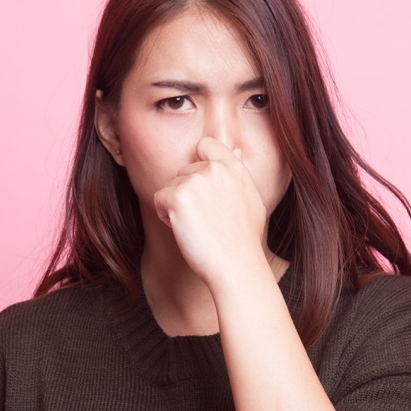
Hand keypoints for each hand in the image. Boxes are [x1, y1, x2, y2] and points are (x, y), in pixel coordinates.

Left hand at [153, 137, 271, 289]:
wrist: (236, 266)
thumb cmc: (244, 241)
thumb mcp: (252, 200)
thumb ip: (237, 177)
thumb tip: (236, 153)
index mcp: (234, 168)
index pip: (205, 145)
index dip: (198, 162)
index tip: (201, 186)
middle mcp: (215, 169)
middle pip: (184, 171)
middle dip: (186, 192)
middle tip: (203, 219)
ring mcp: (195, 181)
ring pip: (170, 186)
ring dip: (175, 205)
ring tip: (196, 226)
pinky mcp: (177, 197)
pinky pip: (159, 199)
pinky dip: (165, 215)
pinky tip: (183, 230)